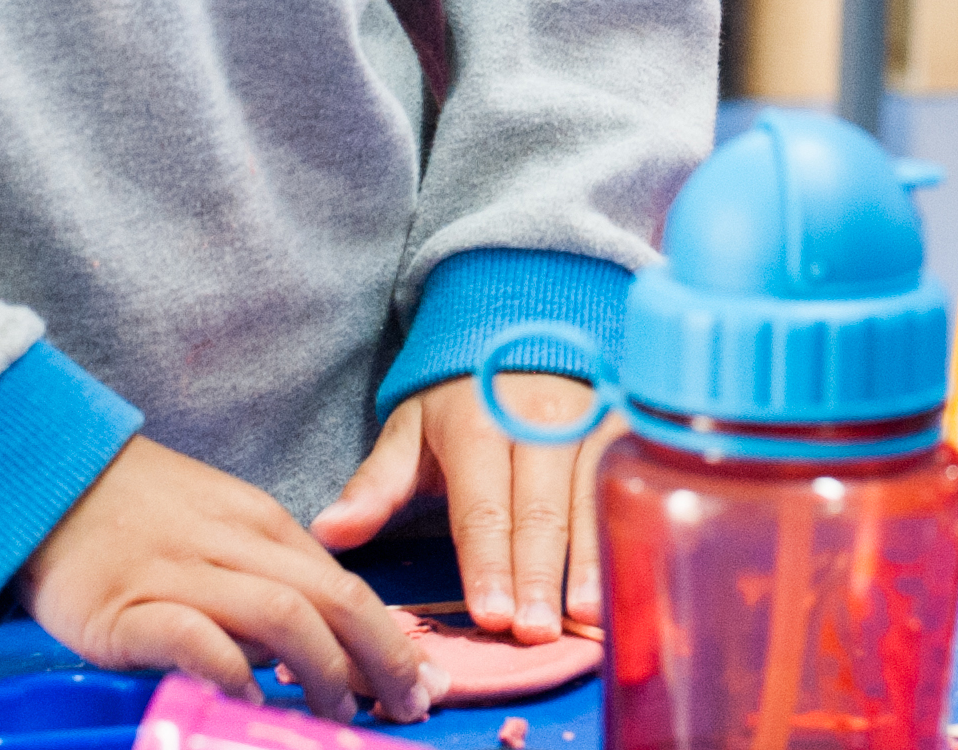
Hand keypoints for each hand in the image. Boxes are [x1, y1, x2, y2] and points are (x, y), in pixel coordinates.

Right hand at [21, 434, 428, 720]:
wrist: (51, 483)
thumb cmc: (141, 516)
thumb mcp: (221, 528)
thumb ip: (268, 576)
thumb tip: (322, 643)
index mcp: (264, 526)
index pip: (344, 585)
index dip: (389, 636)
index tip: (419, 679)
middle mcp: (236, 545)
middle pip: (332, 598)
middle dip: (381, 656)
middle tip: (408, 704)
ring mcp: (183, 574)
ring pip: (280, 614)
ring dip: (323, 669)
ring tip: (341, 713)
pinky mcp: (127, 607)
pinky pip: (192, 636)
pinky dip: (230, 669)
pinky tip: (252, 699)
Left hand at [313, 373, 615, 638]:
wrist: (525, 325)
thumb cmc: (461, 399)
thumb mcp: (410, 430)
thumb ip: (375, 485)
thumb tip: (328, 531)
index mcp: (480, 422)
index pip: (484, 507)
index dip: (489, 563)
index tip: (491, 615)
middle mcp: (543, 419)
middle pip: (542, 509)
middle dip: (539, 576)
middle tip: (536, 633)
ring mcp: (592, 419)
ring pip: (592, 498)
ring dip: (590, 560)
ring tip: (587, 616)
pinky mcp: (627, 425)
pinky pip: (630, 483)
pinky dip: (629, 532)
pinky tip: (628, 577)